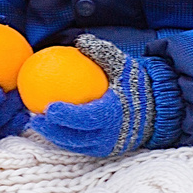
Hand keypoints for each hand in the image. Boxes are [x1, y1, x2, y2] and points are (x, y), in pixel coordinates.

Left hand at [27, 36, 174, 158]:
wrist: (158, 109)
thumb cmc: (136, 85)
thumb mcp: (122, 66)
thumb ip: (102, 53)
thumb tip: (81, 40)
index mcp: (114, 114)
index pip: (85, 118)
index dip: (65, 116)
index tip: (48, 108)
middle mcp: (110, 135)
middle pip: (75, 137)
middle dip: (52, 130)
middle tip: (34, 117)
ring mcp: (108, 147)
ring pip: (76, 146)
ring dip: (55, 137)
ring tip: (38, 124)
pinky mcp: (106, 152)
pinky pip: (82, 148)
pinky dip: (66, 140)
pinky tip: (52, 128)